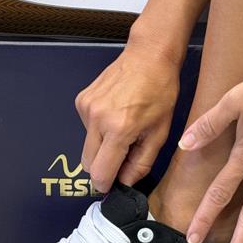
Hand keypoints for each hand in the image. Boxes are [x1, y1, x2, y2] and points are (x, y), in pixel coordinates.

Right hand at [75, 41, 179, 192]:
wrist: (148, 56)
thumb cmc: (160, 92)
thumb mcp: (160, 133)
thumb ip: (141, 163)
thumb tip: (125, 182)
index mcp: (119, 130)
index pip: (100, 173)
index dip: (106, 184)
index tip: (113, 185)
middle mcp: (97, 119)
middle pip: (88, 163)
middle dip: (103, 166)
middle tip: (123, 156)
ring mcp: (86, 108)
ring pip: (86, 145)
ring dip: (101, 145)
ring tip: (122, 128)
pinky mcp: (82, 100)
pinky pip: (86, 127)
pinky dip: (98, 128)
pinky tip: (115, 114)